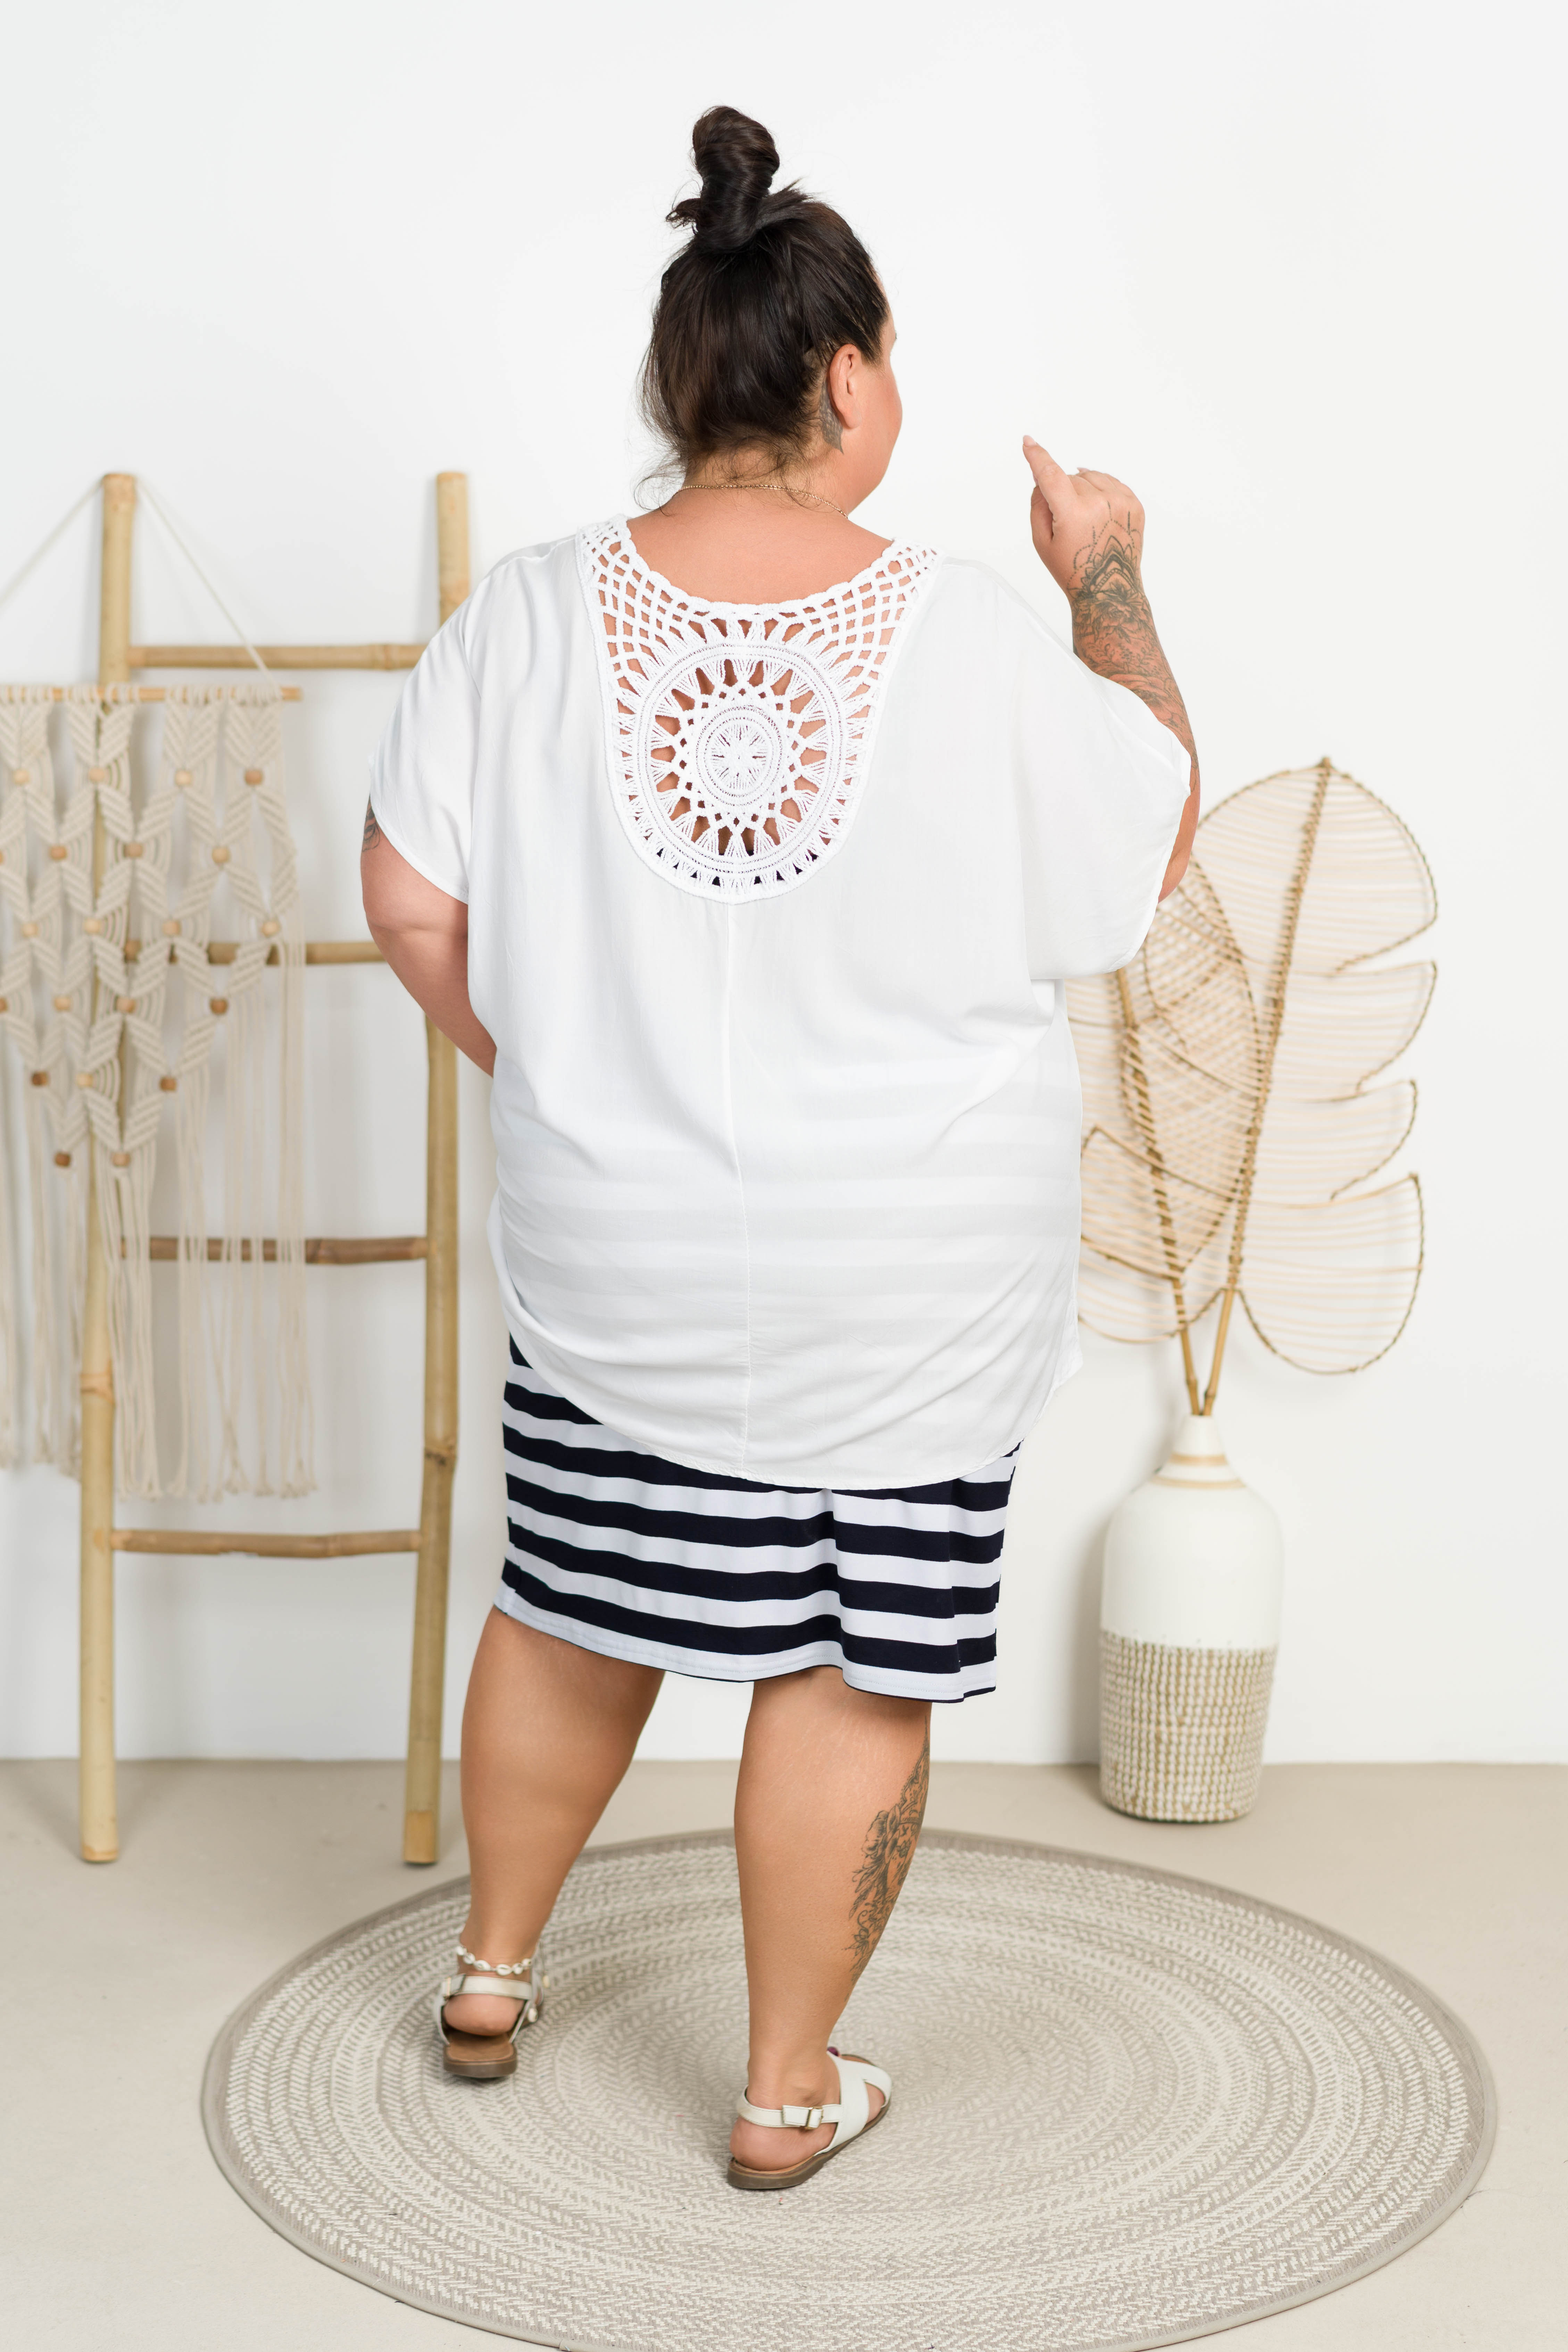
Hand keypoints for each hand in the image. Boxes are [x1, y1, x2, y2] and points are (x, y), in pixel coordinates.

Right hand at [1023, 438, 1144, 603]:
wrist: (1109, 590)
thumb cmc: (1073, 569)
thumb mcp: (1042, 542)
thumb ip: (1038, 505)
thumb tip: (1042, 478)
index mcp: (1073, 514)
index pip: (1051, 474)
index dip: (1037, 457)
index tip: (1028, 443)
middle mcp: (1100, 504)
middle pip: (1070, 478)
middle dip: (1063, 493)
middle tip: (1066, 523)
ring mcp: (1121, 502)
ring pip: (1091, 476)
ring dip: (1082, 489)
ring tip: (1084, 519)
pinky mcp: (1135, 504)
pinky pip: (1111, 481)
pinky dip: (1101, 490)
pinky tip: (1097, 510)